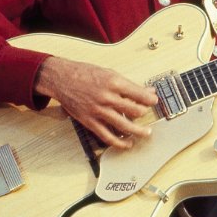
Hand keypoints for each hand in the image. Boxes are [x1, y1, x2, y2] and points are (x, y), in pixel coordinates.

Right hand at [34, 57, 158, 149]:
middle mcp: (107, 98)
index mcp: (113, 83)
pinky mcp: (90, 122)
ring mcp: (98, 111)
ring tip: (146, 133)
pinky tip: (128, 143)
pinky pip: (108, 137)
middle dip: (144, 113)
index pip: (139, 94)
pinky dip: (120, 143)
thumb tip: (147, 91)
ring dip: (139, 131)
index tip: (154, 101)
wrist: (62, 79)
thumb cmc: (84, 74)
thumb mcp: (109, 73)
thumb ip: (128, 85)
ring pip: (124, 126)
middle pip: (135, 111)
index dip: (150, 99)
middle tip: (147, 114)